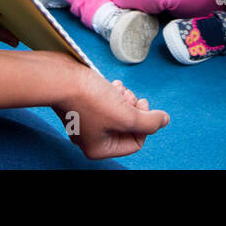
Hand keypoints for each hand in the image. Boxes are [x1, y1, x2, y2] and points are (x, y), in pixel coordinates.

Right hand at [54, 71, 168, 159]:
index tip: (142, 106)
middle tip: (127, 96)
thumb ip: (150, 122)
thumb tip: (164, 121)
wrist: (61, 77)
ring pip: (119, 111)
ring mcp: (87, 120)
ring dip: (124, 97)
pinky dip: (113, 92)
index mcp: (99, 148)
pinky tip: (110, 84)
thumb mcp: (126, 115)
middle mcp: (91, 138)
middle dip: (132, 108)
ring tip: (117, 89)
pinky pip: (107, 101)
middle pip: (127, 125)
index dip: (144, 123)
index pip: (136, 142)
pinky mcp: (84, 104)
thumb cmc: (89, 99)